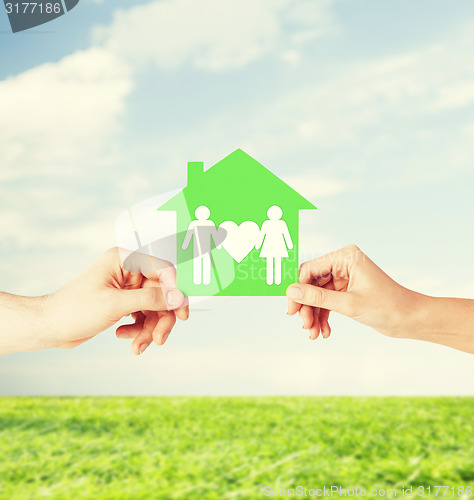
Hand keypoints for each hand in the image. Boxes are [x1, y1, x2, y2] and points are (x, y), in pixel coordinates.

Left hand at [44, 248, 188, 354]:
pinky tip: (123, 336)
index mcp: (125, 260)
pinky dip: (138, 330)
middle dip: (161, 318)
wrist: (51, 327)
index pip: (163, 269)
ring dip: (149, 329)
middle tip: (159, 339)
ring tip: (138, 346)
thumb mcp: (115, 304)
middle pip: (162, 293)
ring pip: (155, 308)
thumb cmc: (75, 309)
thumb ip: (150, 298)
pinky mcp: (125, 303)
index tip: (181, 312)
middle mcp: (129, 271)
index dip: (175, 290)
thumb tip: (178, 297)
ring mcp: (127, 288)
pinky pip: (144, 316)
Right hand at [286, 245, 423, 340]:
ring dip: (314, 315)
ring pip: (317, 296)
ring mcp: (344, 277)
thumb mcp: (349, 304)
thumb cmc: (387, 306)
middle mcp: (343, 264)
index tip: (292, 310)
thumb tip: (291, 292)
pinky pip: (327, 302)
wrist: (410, 319)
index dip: (298, 289)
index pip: (310, 269)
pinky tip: (324, 332)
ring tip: (314, 334)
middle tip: (304, 326)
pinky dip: (323, 317)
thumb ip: (318, 298)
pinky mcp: (346, 291)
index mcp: (345, 257)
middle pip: (311, 284)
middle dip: (307, 307)